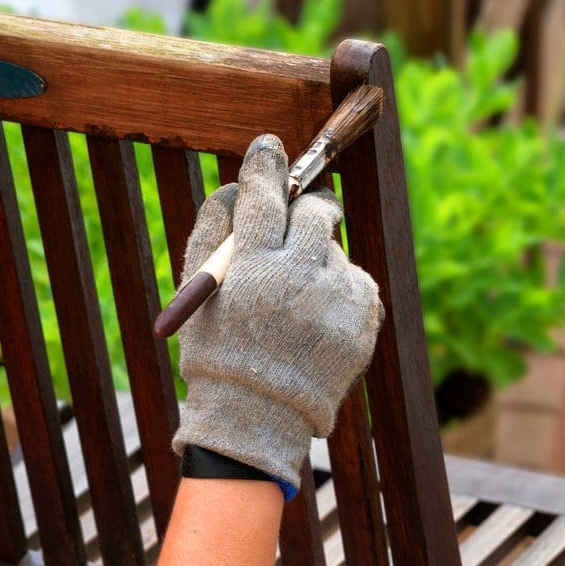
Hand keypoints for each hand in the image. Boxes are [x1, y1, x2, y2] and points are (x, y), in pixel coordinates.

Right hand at [172, 134, 382, 491]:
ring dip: (318, 259)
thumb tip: (235, 186)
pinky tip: (318, 320)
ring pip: (336, 248)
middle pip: (317, 210)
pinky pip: (357, 280)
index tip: (269, 149)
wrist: (260, 416)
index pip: (264, 196)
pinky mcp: (365, 316)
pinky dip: (340, 290)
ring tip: (299, 300)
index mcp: (252, 267)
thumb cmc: (220, 351)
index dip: (266, 167)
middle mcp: (299, 275)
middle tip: (298, 224)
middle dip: (308, 209)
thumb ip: (212, 233)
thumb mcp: (199, 294)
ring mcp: (338, 297)